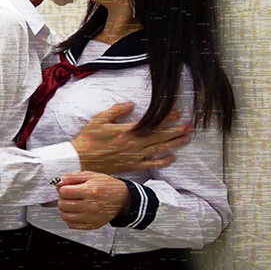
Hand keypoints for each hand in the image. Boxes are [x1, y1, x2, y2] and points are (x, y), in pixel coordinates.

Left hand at [54, 171, 129, 229]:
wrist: (122, 199)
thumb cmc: (107, 186)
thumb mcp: (90, 175)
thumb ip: (72, 177)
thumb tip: (59, 182)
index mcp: (91, 191)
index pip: (64, 192)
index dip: (62, 188)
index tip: (66, 188)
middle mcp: (91, 206)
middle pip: (62, 204)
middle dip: (62, 198)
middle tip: (69, 195)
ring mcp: (91, 218)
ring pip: (65, 216)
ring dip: (65, 209)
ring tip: (72, 203)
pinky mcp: (92, 225)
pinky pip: (71, 225)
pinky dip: (70, 218)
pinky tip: (76, 211)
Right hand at [71, 102, 190, 173]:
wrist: (81, 159)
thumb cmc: (89, 138)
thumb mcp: (99, 119)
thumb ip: (116, 110)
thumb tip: (132, 103)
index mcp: (126, 131)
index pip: (151, 122)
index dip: (166, 118)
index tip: (178, 112)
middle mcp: (133, 144)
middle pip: (159, 136)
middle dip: (176, 130)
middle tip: (189, 126)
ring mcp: (133, 156)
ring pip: (158, 149)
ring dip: (174, 144)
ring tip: (186, 138)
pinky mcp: (131, 165)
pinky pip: (150, 164)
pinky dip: (162, 162)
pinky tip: (172, 158)